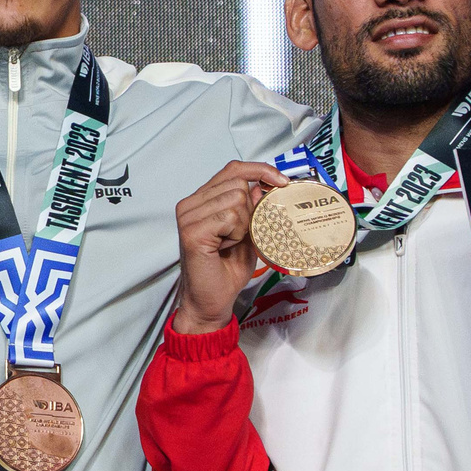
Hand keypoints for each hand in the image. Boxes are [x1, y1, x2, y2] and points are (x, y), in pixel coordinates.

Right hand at [173, 160, 279, 332]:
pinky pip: (230, 217)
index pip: (233, 168)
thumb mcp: (247, 233)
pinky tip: (224, 247)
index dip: (260, 170)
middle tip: (239, 235)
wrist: (211, 301)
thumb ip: (252, 208)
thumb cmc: (226, 270)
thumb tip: (262, 187)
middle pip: (238, 182)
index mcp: (201, 200)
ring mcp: (188, 216)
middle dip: (250, 209)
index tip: (281, 182)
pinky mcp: (193, 230)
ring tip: (229, 243)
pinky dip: (236, 233)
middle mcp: (191, 204)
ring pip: (236, 199)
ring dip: (243, 224)